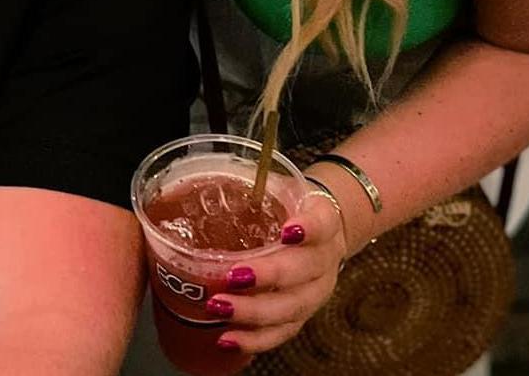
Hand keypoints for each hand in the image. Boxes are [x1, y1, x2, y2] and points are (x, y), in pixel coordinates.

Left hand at [207, 193, 345, 357]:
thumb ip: (255, 190)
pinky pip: (282, 333)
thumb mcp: (283, 189)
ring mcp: (316, 292)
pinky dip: (254, 340)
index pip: (321, 223)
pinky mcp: (303, 315)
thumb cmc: (292, 207)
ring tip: (219, 307)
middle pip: (302, 271)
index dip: (308, 229)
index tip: (288, 231)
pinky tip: (227, 339)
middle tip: (232, 276)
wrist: (323, 232)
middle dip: (266, 276)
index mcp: (324, 220)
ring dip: (253, 312)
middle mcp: (325, 259)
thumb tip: (203, 188)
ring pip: (291, 308)